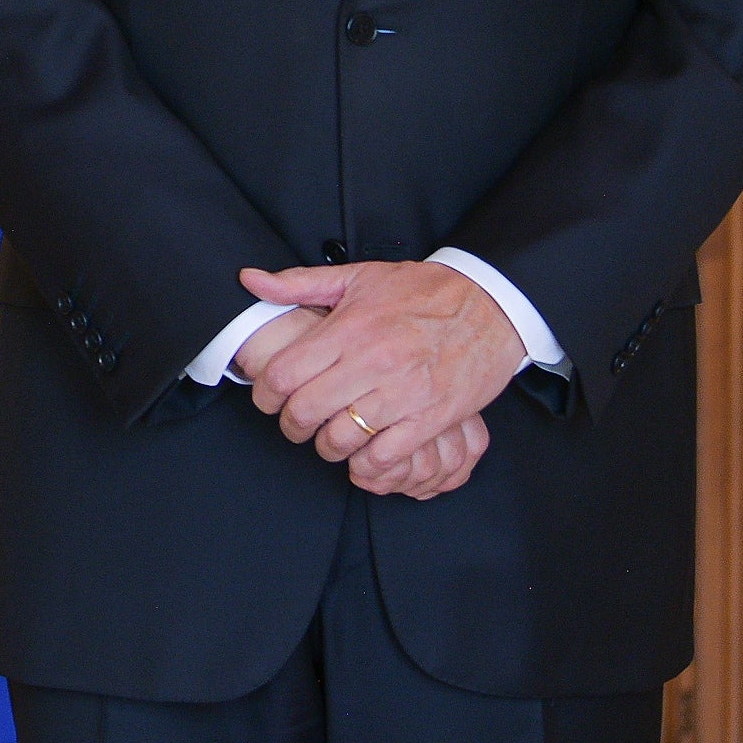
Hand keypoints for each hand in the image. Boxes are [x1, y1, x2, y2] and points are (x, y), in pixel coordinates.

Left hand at [239, 261, 522, 486]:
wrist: (492, 303)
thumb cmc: (424, 290)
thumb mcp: (359, 277)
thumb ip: (299, 283)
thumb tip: (250, 280)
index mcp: (350, 328)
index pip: (284, 374)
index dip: (264, 394)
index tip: (267, 400)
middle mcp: (374, 361)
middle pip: (306, 410)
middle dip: (291, 426)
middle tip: (294, 425)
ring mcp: (405, 392)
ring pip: (342, 438)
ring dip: (327, 447)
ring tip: (328, 440)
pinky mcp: (434, 416)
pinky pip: (387, 455)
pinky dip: (367, 464)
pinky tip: (362, 456)